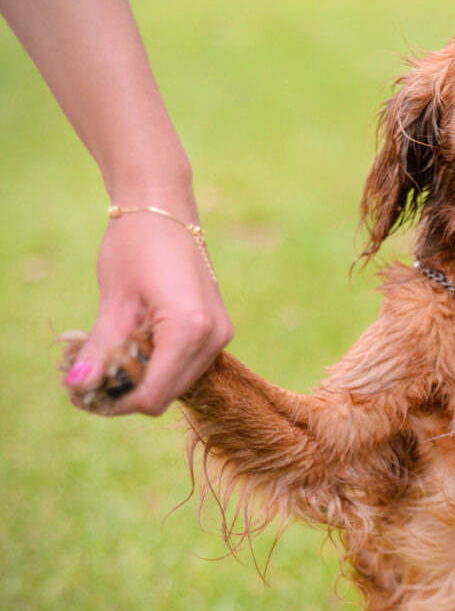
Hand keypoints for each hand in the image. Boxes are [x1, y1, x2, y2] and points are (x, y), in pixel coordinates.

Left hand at [64, 211, 232, 414]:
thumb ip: (102, 348)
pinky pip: (186, 365)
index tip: (84, 391)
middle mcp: (214, 337)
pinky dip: (158, 364)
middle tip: (90, 372)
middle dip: (127, 392)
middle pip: (167, 394)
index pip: (153, 395)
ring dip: (143, 378)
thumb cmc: (136, 246)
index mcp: (190, 329)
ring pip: (177, 383)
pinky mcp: (217, 330)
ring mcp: (220, 335)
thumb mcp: (114, 300)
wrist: (164, 209)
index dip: (115, 402)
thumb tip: (79, 388)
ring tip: (112, 351)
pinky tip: (135, 341)